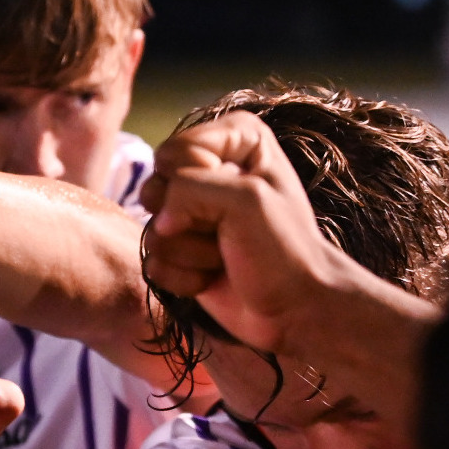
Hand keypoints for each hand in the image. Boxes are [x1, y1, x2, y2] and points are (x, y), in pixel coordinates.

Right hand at [141, 112, 346, 354]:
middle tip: (227, 232)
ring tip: (224, 256)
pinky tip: (212, 278)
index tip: (236, 203)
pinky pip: (153, 259)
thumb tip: (157, 223)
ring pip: (153, 228)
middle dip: (190, 220)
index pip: (175, 151)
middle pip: (157, 186)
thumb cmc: (284, 248)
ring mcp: (190, 212)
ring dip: (191, 253)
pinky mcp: (178, 250)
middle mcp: (209, 168)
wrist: (296, 309)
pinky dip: (183, 277)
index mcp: (235, 139)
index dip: (197, 182)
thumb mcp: (246, 200)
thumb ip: (189, 189)